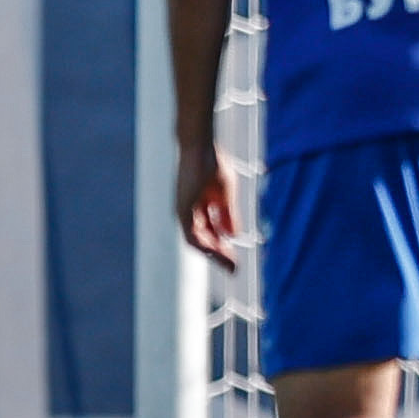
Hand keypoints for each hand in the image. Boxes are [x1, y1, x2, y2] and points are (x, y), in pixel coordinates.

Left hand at [176, 137, 238, 271]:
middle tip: (233, 270)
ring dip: (214, 254)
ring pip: (197, 242)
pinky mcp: (182, 210)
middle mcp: (189, 214)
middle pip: (204, 241)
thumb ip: (227, 215)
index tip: (236, 261)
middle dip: (220, 256)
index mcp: (199, 209)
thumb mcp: (225, 195)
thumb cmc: (212, 164)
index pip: (211, 234)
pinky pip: (193, 235)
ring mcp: (184, 212)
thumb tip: (232, 235)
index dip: (224, 248)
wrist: (199, 147)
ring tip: (229, 265)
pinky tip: (219, 251)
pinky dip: (206, 245)